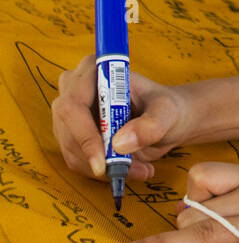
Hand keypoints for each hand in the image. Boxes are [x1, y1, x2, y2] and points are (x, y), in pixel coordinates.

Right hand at [52, 55, 192, 180]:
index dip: (83, 135)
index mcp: (94, 70)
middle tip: (132, 169)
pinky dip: (101, 171)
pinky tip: (128, 169)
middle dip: (97, 157)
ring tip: (140, 169)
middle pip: (67, 130)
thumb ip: (149, 126)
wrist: (166, 119)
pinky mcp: (72, 135)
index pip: (73, 105)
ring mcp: (69, 114)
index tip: (103, 162)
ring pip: (72, 150)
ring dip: (103, 168)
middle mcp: (75, 88)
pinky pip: (77, 161)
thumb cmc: (165, 107)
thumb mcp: (166, 113)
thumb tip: (119, 143)